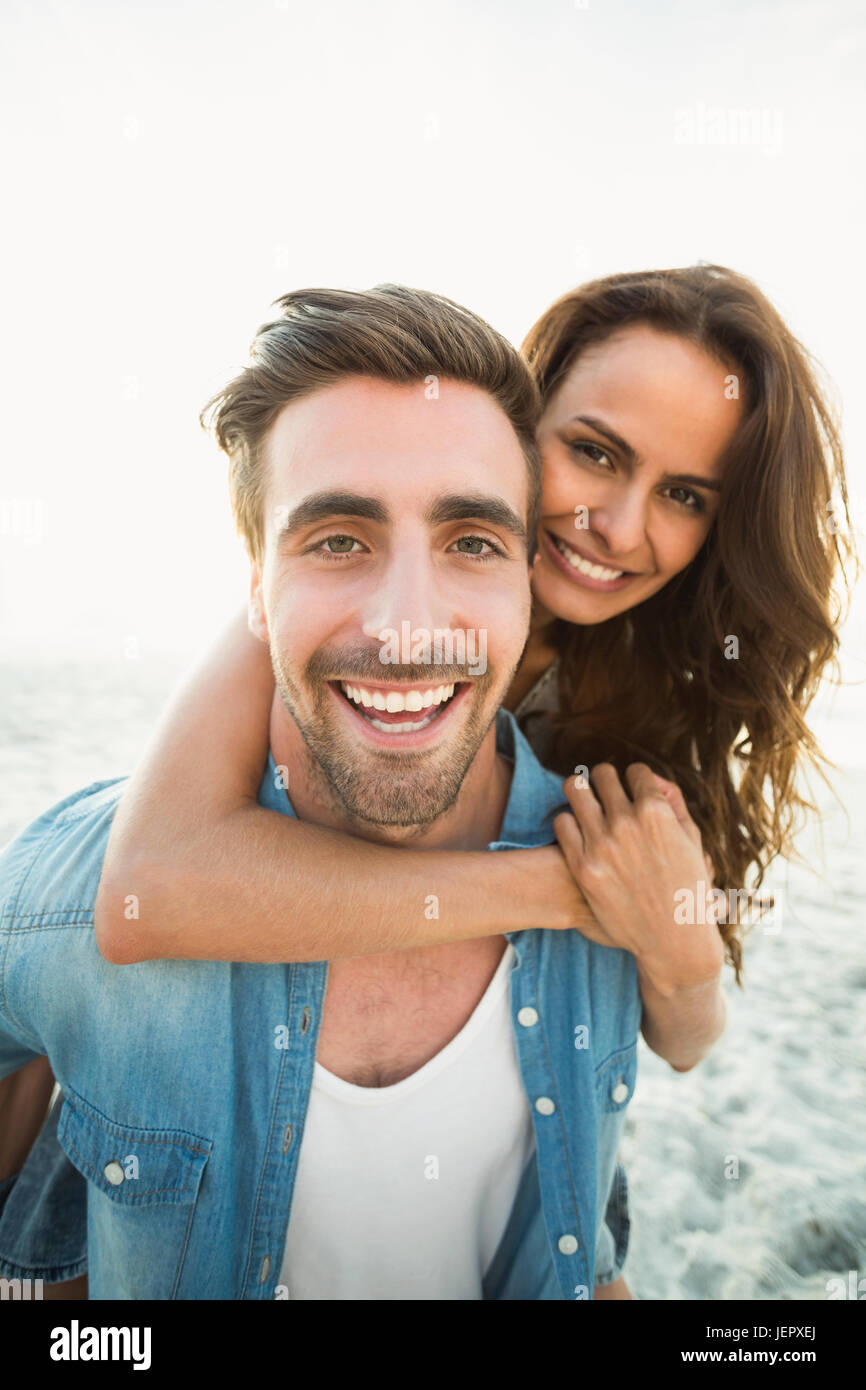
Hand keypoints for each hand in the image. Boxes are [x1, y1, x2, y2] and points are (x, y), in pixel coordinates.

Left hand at [553, 762, 724, 993]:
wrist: (673, 940)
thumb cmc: (688, 888)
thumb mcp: (692, 841)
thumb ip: (674, 802)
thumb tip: (651, 778)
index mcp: (657, 813)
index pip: (636, 771)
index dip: (635, 779)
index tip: (632, 790)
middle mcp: (626, 823)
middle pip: (602, 774)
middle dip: (606, 780)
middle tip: (606, 793)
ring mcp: (601, 844)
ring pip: (575, 790)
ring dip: (581, 792)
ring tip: (586, 802)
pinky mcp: (582, 866)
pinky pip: (562, 823)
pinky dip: (569, 823)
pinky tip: (579, 833)